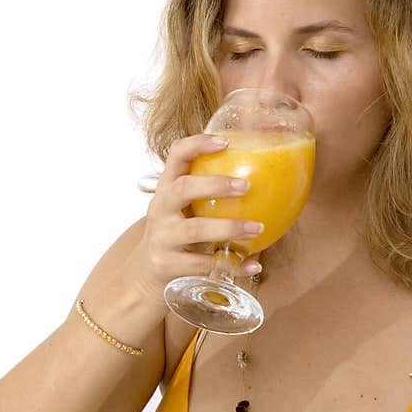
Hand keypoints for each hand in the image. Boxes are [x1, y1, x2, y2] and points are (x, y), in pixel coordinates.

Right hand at [125, 133, 263, 303]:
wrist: (147, 270)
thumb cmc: (177, 231)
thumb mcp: (184, 207)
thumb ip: (208, 193)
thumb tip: (264, 175)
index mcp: (166, 187)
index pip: (176, 155)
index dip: (197, 144)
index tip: (226, 141)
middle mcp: (160, 208)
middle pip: (183, 188)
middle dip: (215, 184)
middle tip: (246, 186)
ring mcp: (161, 237)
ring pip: (195, 229)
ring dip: (229, 227)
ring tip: (256, 227)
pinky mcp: (166, 264)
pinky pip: (203, 265)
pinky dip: (231, 265)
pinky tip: (252, 265)